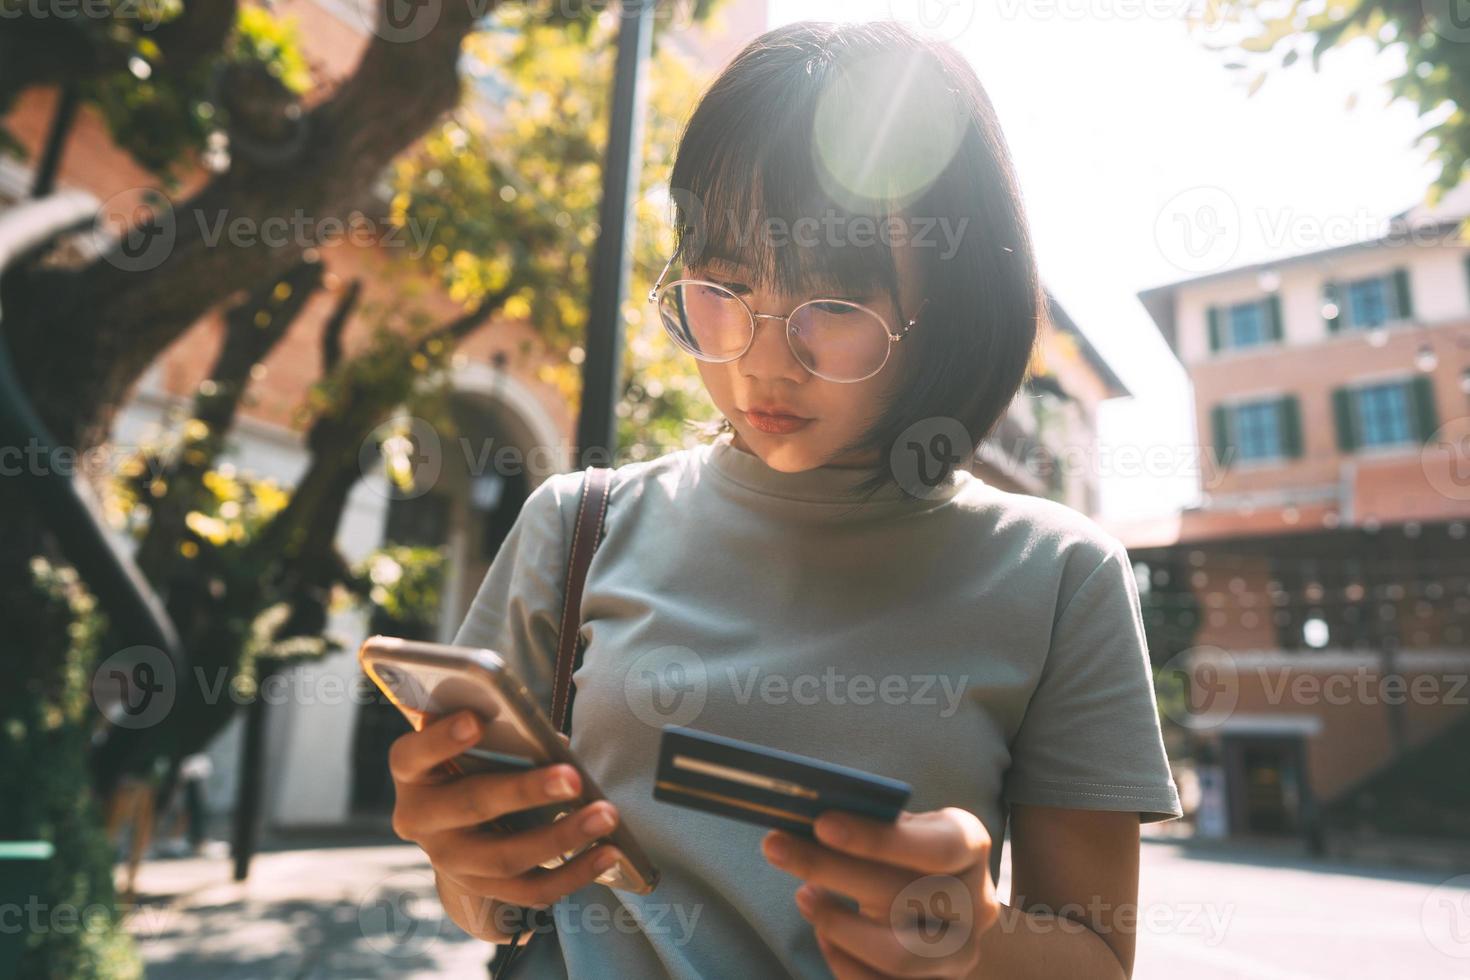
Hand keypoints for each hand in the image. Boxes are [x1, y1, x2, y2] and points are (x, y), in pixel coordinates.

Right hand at [388, 710, 624, 942]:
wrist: (453, 824)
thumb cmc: (470, 761)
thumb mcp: (469, 741)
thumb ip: (497, 733)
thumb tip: (555, 743)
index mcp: (412, 772)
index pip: (414, 753)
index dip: (441, 738)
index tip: (476, 720)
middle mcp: (421, 819)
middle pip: (472, 806)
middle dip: (526, 791)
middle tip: (574, 778)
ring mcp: (448, 861)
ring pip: (505, 857)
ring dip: (562, 837)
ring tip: (606, 816)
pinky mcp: (480, 891)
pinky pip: (529, 890)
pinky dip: (573, 873)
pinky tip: (608, 853)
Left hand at [762, 808, 999, 977]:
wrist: (953, 909)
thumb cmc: (913, 855)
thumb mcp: (907, 826)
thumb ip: (874, 822)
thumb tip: (806, 813)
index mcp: (971, 845)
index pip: (935, 847)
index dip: (878, 839)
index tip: (820, 824)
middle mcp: (975, 903)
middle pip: (902, 896)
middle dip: (830, 870)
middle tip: (776, 848)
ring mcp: (961, 953)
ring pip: (897, 955)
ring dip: (837, 925)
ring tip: (804, 896)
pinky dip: (843, 962)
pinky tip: (822, 934)